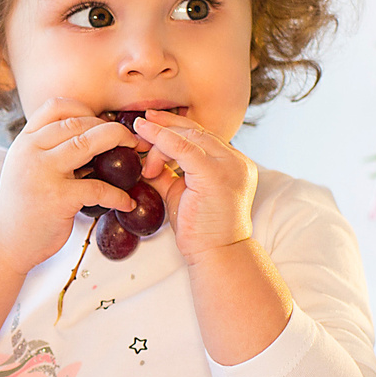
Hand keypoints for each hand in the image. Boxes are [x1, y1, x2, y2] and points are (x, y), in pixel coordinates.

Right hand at [0, 97, 140, 270]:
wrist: (3, 241)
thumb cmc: (21, 205)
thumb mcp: (25, 166)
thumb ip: (47, 149)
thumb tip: (90, 137)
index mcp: (25, 141)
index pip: (56, 107)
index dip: (84, 109)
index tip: (101, 122)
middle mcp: (31, 151)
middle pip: (79, 122)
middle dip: (111, 128)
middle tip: (131, 140)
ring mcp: (44, 173)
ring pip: (88, 143)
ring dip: (119, 145)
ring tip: (136, 158)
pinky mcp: (58, 199)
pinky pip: (98, 188)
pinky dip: (118, 195)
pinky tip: (126, 201)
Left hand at [133, 111, 257, 261]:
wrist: (216, 254)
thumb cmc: (200, 230)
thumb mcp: (180, 193)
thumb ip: (167, 173)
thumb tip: (143, 160)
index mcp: (233, 164)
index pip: (202, 137)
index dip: (175, 127)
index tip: (151, 122)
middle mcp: (236, 161)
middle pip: (196, 131)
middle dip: (165, 125)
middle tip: (139, 123)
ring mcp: (230, 165)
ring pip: (189, 136)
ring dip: (159, 139)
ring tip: (139, 148)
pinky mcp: (215, 174)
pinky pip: (184, 147)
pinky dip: (161, 139)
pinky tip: (144, 134)